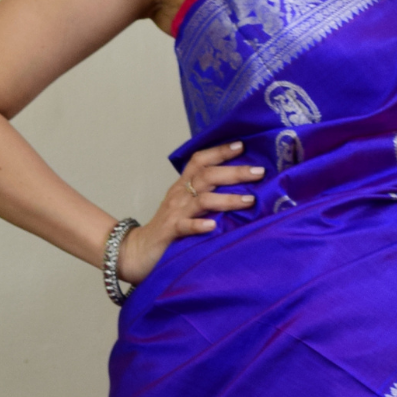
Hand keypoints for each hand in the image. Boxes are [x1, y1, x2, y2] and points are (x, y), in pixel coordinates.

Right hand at [116, 141, 264, 284]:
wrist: (137, 251)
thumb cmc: (168, 229)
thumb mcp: (185, 206)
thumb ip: (205, 196)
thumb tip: (240, 190)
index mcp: (183, 186)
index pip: (200, 161)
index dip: (220, 151)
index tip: (242, 145)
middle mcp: (179, 195)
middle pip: (207, 176)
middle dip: (234, 172)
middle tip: (259, 171)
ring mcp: (175, 213)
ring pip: (202, 200)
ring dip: (227, 199)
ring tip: (249, 200)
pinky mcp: (170, 232)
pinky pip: (185, 226)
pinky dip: (199, 225)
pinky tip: (213, 226)